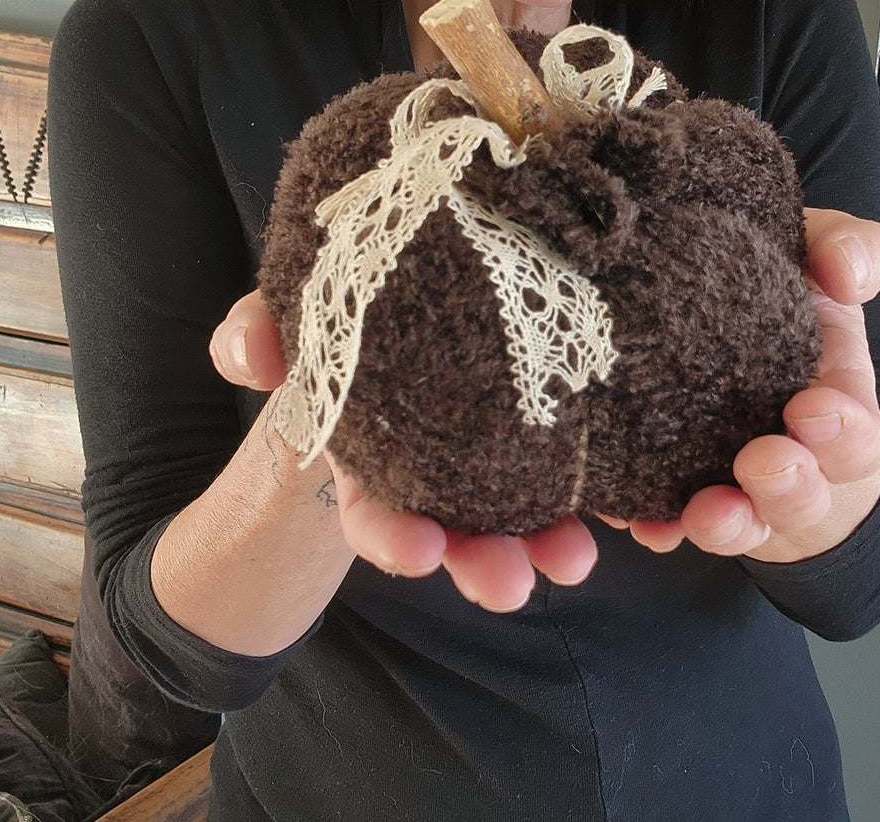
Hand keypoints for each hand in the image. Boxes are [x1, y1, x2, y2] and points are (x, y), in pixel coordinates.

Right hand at [210, 292, 597, 610]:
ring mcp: (497, 452)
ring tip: (576, 561)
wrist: (408, 294)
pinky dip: (604, 495)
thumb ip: (259, 332)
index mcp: (373, 450)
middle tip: (509, 586)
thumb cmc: (349, 310)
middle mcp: (437, 464)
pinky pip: (579, 469)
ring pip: (522, 508)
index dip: (393, 536)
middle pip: (457, 525)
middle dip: (481, 561)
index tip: (420, 552)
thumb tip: (246, 354)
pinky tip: (633, 510)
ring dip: (546, 543)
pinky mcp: (552, 429)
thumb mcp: (300, 317)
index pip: (375, 509)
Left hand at [609, 208, 879, 562]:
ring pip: (741, 523)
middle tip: (763, 460)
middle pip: (803, 495)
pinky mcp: (675, 492)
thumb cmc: (778, 302)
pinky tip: (641, 521)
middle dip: (788, 486)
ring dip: (728, 523)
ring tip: (706, 511)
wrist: (722, 329)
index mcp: (834, 404)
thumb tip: (842, 270)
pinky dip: (657, 527)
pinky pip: (666, 522)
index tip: (813, 408)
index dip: (843, 431)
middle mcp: (790, 455)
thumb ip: (846, 250)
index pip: (857, 435)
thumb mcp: (816, 260)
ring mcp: (733, 482)